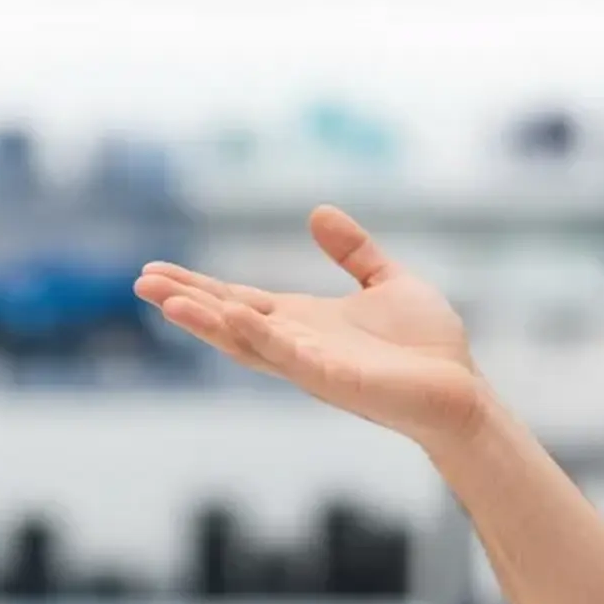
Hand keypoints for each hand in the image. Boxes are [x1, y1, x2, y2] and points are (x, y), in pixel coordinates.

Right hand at [138, 206, 488, 449]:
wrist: (462, 390)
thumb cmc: (428, 346)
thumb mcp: (387, 281)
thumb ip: (353, 251)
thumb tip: (318, 212)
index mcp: (305, 321)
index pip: (239, 300)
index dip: (198, 286)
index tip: (155, 271)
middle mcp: (298, 344)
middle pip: (229, 320)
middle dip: (186, 302)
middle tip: (141, 282)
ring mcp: (311, 364)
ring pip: (247, 340)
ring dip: (207, 321)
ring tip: (166, 300)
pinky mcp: (334, 379)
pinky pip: (290, 355)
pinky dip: (260, 336)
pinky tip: (232, 316)